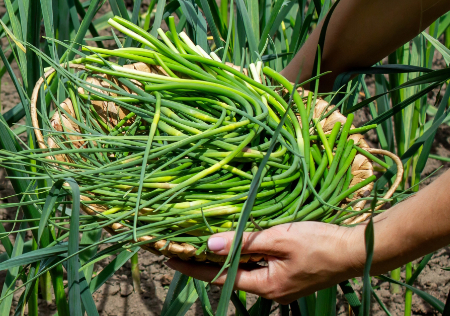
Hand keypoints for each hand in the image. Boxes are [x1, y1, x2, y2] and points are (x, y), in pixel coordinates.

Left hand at [164, 222, 366, 303]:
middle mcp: (272, 290)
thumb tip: (208, 245)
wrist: (359, 251)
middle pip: (230, 276)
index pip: (220, 277)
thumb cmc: (321, 244)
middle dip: (204, 264)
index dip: (193, 268)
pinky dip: (242, 256)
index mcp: (267, 286)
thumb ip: (243, 242)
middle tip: (178, 250)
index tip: (169, 259)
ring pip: (244, 271)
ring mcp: (282, 285)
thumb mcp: (279, 239)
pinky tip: (234, 245)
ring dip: (223, 259)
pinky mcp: (290, 276)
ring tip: (198, 246)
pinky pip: (258, 267)